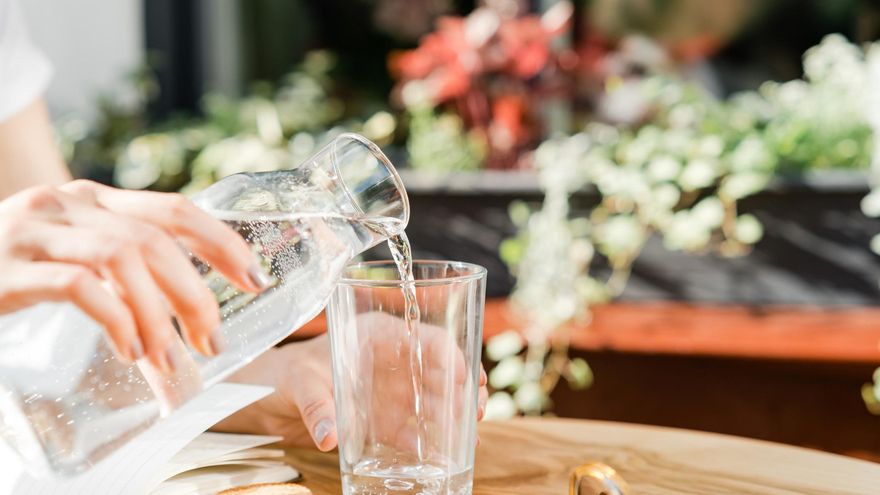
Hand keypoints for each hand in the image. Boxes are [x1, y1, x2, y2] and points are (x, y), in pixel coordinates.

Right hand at [0, 180, 267, 372]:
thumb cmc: (14, 267)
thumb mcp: (74, 252)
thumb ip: (125, 267)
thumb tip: (187, 318)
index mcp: (95, 199)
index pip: (175, 208)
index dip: (223, 241)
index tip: (255, 277)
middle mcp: (70, 203)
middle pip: (157, 239)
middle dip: (196, 293)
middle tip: (213, 340)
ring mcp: (36, 230)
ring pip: (123, 258)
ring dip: (158, 313)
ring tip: (170, 357)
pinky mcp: (8, 267)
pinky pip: (79, 287)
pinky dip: (115, 320)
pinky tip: (128, 350)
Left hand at [215, 327, 488, 451]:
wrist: (269, 397)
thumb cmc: (284, 374)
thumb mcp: (299, 383)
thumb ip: (315, 407)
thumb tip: (328, 436)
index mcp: (377, 335)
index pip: (425, 336)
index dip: (450, 355)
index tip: (464, 378)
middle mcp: (392, 362)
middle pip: (441, 370)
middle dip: (464, 389)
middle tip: (477, 412)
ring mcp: (392, 392)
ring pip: (435, 401)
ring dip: (455, 417)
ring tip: (470, 437)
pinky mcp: (385, 421)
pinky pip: (415, 431)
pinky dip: (431, 444)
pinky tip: (446, 456)